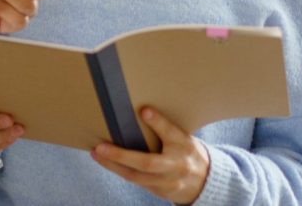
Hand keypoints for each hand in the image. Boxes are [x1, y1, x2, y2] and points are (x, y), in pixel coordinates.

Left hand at [90, 107, 209, 204]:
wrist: (205, 181)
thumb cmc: (185, 151)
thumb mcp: (182, 136)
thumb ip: (164, 127)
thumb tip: (141, 109)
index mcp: (184, 146)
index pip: (171, 133)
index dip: (158, 122)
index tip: (144, 110)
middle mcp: (177, 166)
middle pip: (147, 163)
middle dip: (121, 156)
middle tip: (101, 146)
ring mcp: (169, 182)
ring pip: (137, 177)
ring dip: (114, 166)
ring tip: (97, 154)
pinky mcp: (161, 192)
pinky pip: (137, 182)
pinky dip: (120, 172)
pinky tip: (107, 162)